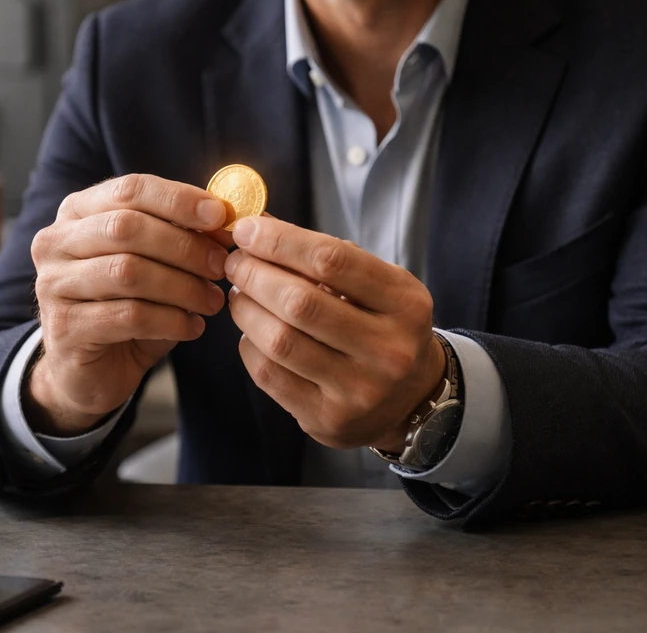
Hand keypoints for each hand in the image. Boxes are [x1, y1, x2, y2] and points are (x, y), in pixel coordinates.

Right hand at [27, 174, 232, 434]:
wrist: (91, 370)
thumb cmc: (127, 306)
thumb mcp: (154, 263)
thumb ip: (181, 235)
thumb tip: (223, 217)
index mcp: (78, 212)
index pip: (130, 189)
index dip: (178, 200)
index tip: (220, 216)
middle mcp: (56, 242)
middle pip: (127, 228)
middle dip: (184, 245)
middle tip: (221, 265)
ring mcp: (53, 284)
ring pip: (128, 272)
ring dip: (182, 286)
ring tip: (212, 301)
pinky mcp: (64, 327)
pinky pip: (129, 315)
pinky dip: (171, 320)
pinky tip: (192, 327)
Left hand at [224, 217, 444, 452]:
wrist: (411, 398)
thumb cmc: (383, 324)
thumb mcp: (377, 285)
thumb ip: (324, 256)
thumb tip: (258, 225)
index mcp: (406, 304)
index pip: (331, 260)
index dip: (280, 241)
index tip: (247, 229)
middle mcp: (389, 350)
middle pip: (300, 302)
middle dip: (255, 274)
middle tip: (235, 261)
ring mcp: (360, 391)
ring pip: (280, 341)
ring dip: (246, 309)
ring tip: (239, 293)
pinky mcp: (329, 420)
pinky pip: (270, 375)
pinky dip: (250, 345)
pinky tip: (252, 331)